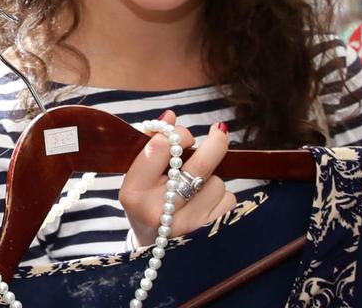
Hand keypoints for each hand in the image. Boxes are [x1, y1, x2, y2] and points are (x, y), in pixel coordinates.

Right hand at [120, 111, 235, 247]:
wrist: (151, 246)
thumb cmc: (144, 199)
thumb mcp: (137, 175)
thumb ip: (150, 144)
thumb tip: (170, 116)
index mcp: (133, 192)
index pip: (160, 148)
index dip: (176, 134)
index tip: (182, 135)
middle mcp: (158, 210)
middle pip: (199, 165)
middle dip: (214, 143)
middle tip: (219, 132)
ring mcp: (185, 225)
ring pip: (216, 182)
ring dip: (210, 178)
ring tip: (194, 187)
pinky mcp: (207, 233)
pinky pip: (228, 199)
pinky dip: (220, 195)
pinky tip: (204, 201)